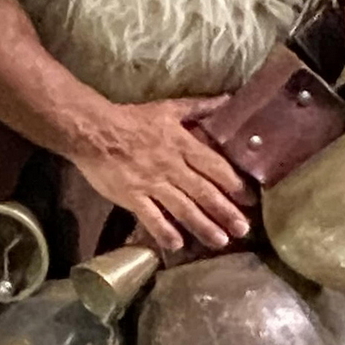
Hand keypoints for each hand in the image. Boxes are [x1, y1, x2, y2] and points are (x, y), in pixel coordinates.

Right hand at [64, 98, 250, 257]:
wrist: (94, 130)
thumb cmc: (132, 118)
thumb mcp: (169, 108)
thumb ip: (200, 107)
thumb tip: (230, 99)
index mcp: (182, 144)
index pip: (215, 167)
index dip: (234, 184)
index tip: (251, 199)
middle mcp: (171, 166)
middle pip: (204, 191)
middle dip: (226, 211)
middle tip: (244, 229)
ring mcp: (151, 183)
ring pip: (183, 208)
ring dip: (203, 226)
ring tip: (220, 241)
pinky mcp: (132, 196)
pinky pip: (151, 217)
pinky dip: (165, 231)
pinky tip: (177, 245)